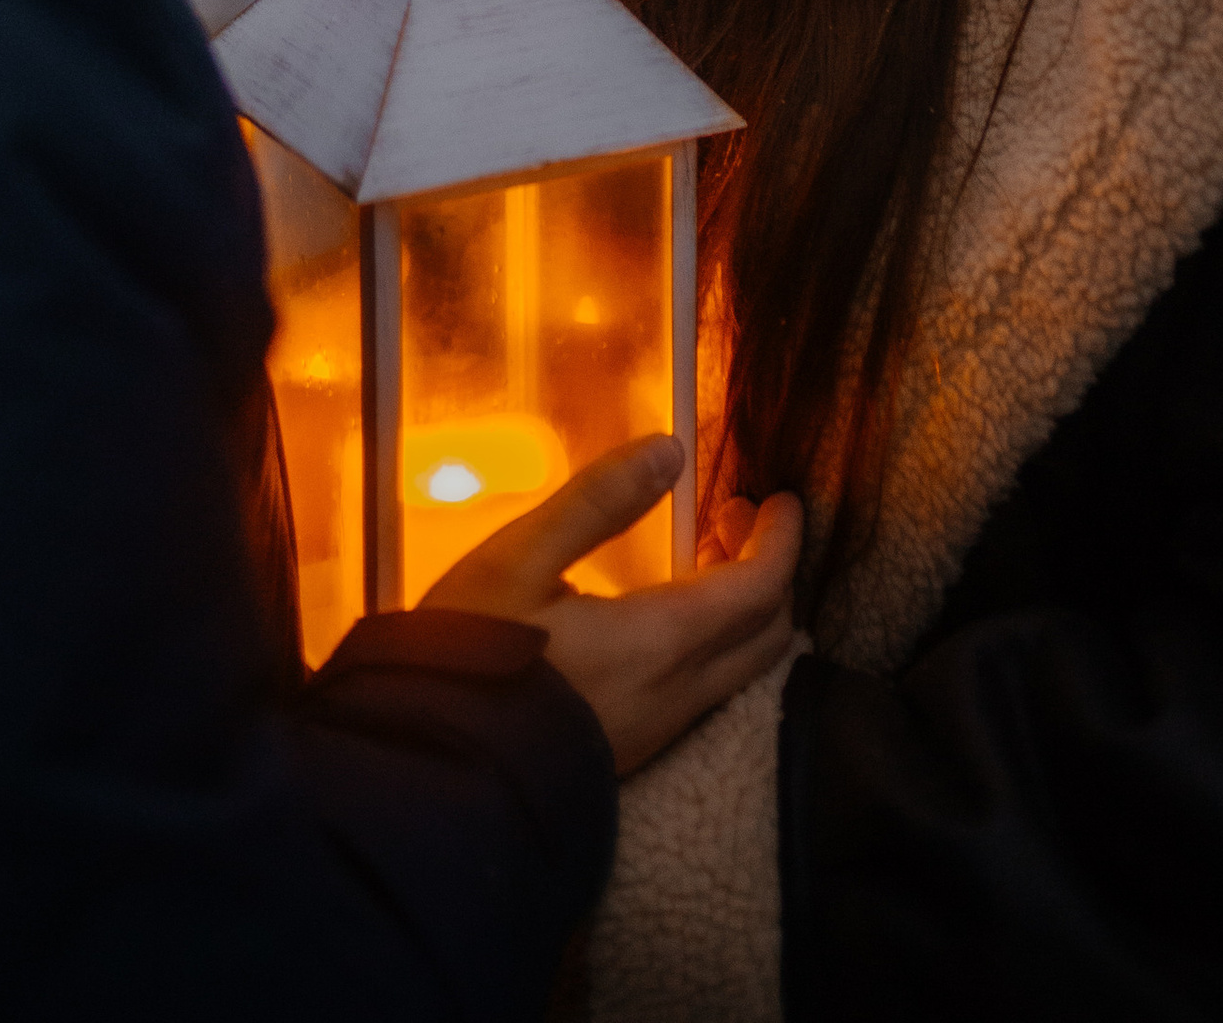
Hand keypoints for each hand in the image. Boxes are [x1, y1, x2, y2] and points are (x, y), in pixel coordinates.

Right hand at [424, 435, 803, 775]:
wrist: (440, 771)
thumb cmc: (474, 656)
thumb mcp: (519, 559)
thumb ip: (597, 501)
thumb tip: (669, 450)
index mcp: (661, 641)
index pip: (759, 590)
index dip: (781, 540)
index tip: (782, 499)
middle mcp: (679, 693)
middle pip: (766, 634)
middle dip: (768, 569)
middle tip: (737, 517)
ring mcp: (661, 730)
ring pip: (741, 667)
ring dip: (743, 606)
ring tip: (705, 554)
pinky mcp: (638, 749)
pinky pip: (709, 690)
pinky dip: (717, 639)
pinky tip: (671, 612)